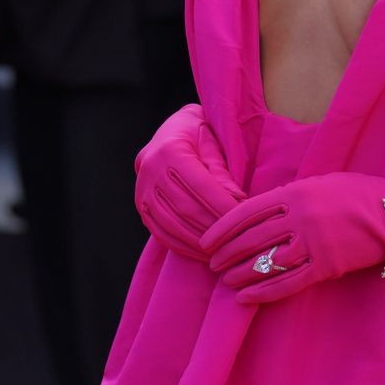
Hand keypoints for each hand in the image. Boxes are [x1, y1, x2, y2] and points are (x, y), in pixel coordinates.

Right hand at [134, 104, 245, 260]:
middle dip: (213, 228)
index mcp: (170, 150)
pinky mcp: (141, 206)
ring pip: (172, 225)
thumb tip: (237, 201)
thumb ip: (223, 172)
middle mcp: (150, 170)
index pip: (200, 185)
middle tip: (236, 241)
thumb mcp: (214, 143)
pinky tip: (202, 253)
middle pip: (185, 208)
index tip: (243, 220)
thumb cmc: (200, 134)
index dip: (221, 206)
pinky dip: (182, 246)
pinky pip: (160, 232)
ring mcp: (142, 190)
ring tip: (223, 252)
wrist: (172, 130)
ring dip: (198, 243)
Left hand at [202, 172, 384, 304]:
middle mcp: (300, 218)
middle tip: (212, 263)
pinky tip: (245, 297)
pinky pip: (288, 283)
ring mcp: (313, 244)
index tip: (206, 240)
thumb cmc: (353, 194)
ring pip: (265, 263)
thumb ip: (287, 197)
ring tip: (226, 279)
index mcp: (294, 193)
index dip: (222, 228)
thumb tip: (256, 212)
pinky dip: (263, 292)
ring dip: (241, 274)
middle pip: (251, 239)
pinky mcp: (326, 267)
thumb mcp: (316, 184)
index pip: (246, 212)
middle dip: (227, 253)